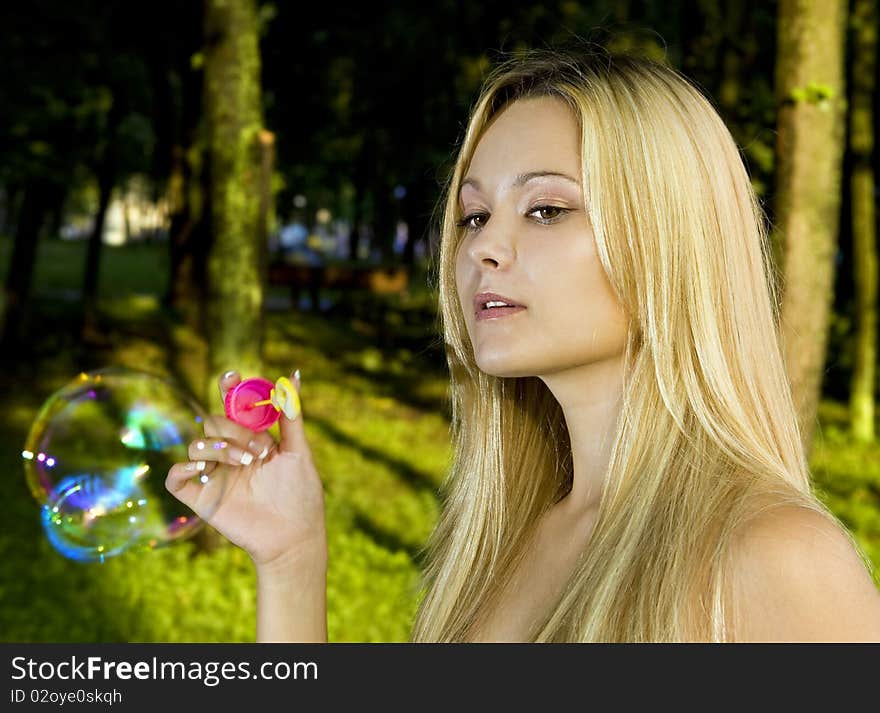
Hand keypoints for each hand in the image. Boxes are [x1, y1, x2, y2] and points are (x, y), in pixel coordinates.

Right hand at [165, 369, 326, 569]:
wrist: (295, 536)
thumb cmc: (301, 495)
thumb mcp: (299, 451)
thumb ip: (291, 415)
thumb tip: (292, 376)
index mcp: (251, 438)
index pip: (232, 405)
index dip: (227, 387)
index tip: (232, 377)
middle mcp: (229, 453)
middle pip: (214, 422)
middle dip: (236, 431)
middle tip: (260, 451)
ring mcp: (213, 475)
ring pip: (196, 445)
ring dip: (220, 448)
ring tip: (246, 464)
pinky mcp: (200, 498)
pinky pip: (175, 477)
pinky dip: (183, 469)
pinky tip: (203, 471)